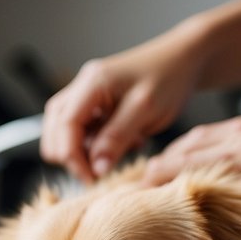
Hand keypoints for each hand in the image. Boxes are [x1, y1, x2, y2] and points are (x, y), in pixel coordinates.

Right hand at [40, 28, 202, 182]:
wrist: (185, 59)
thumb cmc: (170, 78)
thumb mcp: (146, 111)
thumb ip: (117, 138)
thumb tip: (95, 169)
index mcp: (92, 83)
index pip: (65, 125)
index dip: (72, 157)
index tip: (90, 179)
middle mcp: (83, 86)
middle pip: (55, 128)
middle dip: (71, 155)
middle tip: (98, 174)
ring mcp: (87, 94)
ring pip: (64, 130)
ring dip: (82, 150)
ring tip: (113, 156)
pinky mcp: (96, 103)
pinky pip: (83, 129)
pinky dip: (95, 143)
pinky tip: (122, 143)